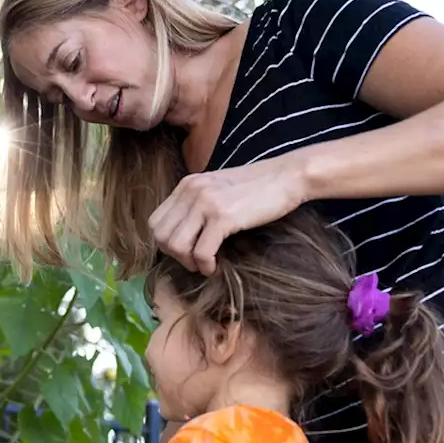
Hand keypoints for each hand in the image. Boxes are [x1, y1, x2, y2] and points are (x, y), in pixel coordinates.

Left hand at [148, 157, 307, 275]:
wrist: (287, 176)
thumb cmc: (259, 187)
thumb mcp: (219, 188)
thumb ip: (199, 203)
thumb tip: (186, 233)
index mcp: (187, 185)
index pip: (156, 221)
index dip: (166, 243)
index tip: (186, 251)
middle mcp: (191, 191)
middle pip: (161, 235)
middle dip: (175, 256)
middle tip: (194, 262)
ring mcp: (206, 202)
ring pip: (176, 245)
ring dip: (188, 262)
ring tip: (204, 265)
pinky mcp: (223, 217)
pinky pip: (201, 252)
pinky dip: (205, 265)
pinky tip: (215, 266)